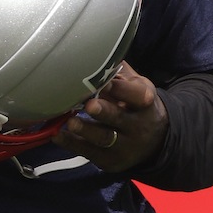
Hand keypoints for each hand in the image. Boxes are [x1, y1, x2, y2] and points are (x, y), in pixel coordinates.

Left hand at [51, 62, 167, 172]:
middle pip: (119, 119)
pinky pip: (90, 153)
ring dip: (86, 131)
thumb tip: (93, 51)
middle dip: (104, 112)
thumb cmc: (135, 104)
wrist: (155, 141)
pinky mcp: (111, 161)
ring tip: (70, 122)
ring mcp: (124, 146)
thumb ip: (118, 73)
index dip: (119, 88)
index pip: (136, 95)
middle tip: (89, 105)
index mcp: (144, 101)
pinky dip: (72, 144)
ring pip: (105, 139)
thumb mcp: (136, 87)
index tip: (102, 81)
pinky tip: (57, 134)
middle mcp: (137, 125)